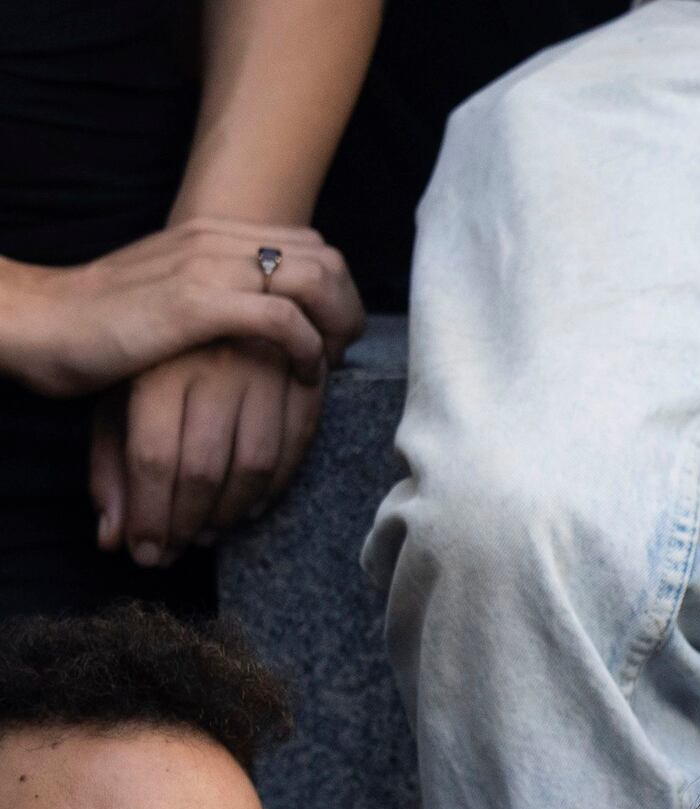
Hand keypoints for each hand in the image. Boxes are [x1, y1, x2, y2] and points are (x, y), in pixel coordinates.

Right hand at [0, 222, 359, 401]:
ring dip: (334, 327)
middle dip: (346, 308)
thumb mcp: (170, 290)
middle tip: (337, 352)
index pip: (311, 245)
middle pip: (326, 258)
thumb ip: (216, 288)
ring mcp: (206, 267)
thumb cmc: (102, 320)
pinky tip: (298, 373)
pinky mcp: (196, 304)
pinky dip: (306, 349)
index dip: (336, 290)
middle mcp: (215, 240)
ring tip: (321, 363)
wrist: (41, 322)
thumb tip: (264, 313)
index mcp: (211, 232)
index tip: (330, 333)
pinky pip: (283, 318)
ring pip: (315, 280)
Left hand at [95, 338, 319, 568]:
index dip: (150, 513)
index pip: (153, 456)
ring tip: (211, 531)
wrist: (210, 287)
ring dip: (232, 513)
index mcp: (157, 366)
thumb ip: (110, 467)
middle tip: (176, 551)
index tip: (146, 552)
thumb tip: (114, 539)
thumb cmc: (150, 359)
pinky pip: (296, 448)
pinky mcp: (303, 378)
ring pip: (254, 464)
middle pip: (202, 466)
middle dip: (187, 522)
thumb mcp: (116, 400)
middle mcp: (210, 366)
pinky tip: (250, 506)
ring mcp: (262, 370)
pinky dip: (275, 489)